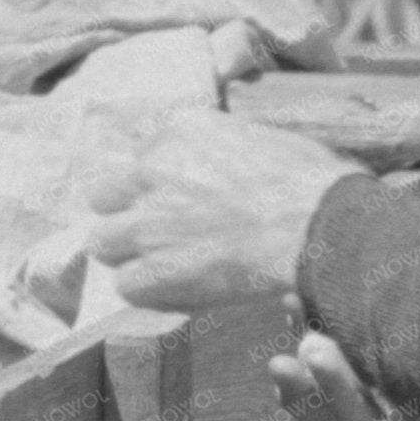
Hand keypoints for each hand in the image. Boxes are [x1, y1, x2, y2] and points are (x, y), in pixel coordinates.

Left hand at [78, 105, 350, 311]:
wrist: (318, 225)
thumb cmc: (308, 182)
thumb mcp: (257, 136)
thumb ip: (218, 147)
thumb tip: (215, 166)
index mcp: (179, 128)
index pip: (136, 151)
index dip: (152, 180)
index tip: (172, 195)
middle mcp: (151, 167)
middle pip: (102, 194)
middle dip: (124, 212)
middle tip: (156, 230)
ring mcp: (148, 220)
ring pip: (102, 241)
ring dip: (129, 254)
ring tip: (163, 264)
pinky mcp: (156, 268)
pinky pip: (126, 285)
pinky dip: (150, 292)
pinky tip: (178, 290)